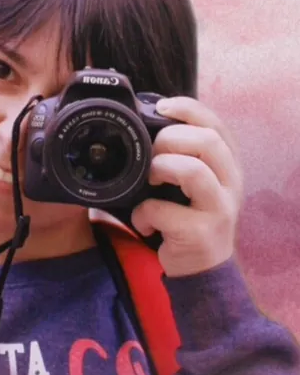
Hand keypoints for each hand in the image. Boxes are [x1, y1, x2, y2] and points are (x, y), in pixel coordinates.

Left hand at [131, 97, 243, 277]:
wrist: (202, 267)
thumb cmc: (189, 216)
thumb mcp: (192, 183)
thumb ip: (182, 156)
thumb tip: (147, 127)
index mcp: (227, 164)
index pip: (215, 124)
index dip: (188, 109)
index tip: (161, 106)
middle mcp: (230, 182)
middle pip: (207, 141)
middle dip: (169, 139)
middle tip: (151, 154)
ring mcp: (219, 208)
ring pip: (193, 171)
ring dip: (160, 168)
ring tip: (149, 180)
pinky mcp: (201, 233)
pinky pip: (164, 211)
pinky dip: (143, 214)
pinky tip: (143, 222)